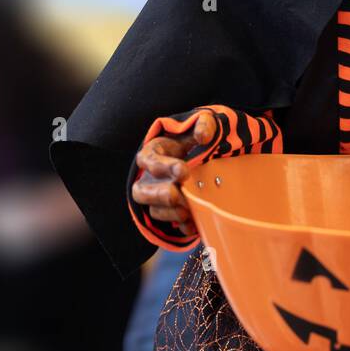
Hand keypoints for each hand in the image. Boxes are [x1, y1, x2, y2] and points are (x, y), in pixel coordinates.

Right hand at [130, 110, 217, 227]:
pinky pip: (169, 225)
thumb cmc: (198, 140)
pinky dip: (181, 226)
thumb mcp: (203, 126)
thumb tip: (203, 136)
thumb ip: (205, 124)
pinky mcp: (170, 212)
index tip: (184, 171)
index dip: (163, 167)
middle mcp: (151, 178)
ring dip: (169, 213)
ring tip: (186, 210)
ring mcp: (158, 197)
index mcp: (154, 153)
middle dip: (159, 195)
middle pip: (142, 192)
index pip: (148, 161)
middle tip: (177, 194)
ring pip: (154, 210)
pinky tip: (193, 224)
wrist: (207, 157)